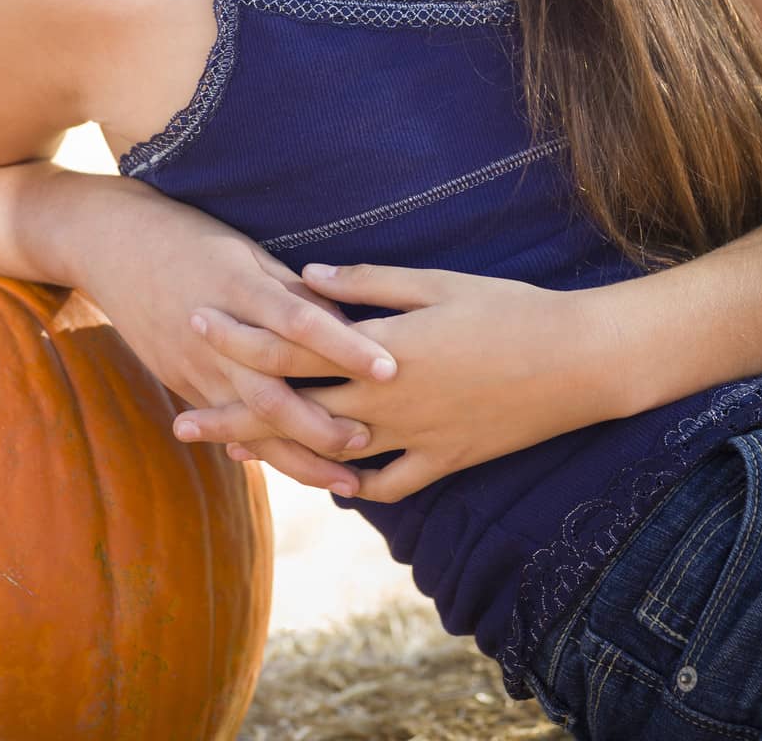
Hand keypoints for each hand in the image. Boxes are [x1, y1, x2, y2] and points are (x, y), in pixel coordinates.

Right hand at [75, 182, 397, 495]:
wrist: (115, 246)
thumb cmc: (193, 238)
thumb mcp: (247, 251)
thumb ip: (294, 291)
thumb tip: (351, 322)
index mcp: (240, 289)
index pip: (299, 322)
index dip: (344, 346)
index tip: (389, 367)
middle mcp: (217, 336)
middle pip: (273, 391)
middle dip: (323, 424)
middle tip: (372, 441)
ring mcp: (195, 366)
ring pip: (251, 424)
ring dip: (300, 457)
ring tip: (348, 481)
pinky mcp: (184, 384)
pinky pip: (228, 425)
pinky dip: (264, 452)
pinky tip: (300, 472)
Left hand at [172, 262, 617, 501]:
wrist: (579, 361)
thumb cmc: (507, 307)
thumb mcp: (435, 282)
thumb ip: (367, 283)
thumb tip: (306, 277)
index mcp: (380, 348)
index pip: (291, 347)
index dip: (239, 339)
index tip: (196, 326)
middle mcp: (387, 400)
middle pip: (293, 410)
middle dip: (234, 414)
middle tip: (183, 422)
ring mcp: (415, 438)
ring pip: (330, 453)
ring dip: (281, 453)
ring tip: (236, 454)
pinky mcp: (446, 461)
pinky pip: (389, 485)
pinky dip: (354, 484)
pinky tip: (327, 483)